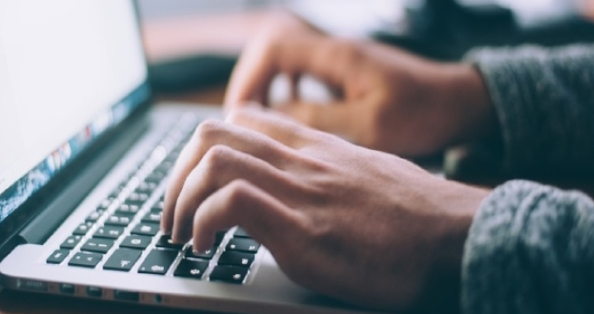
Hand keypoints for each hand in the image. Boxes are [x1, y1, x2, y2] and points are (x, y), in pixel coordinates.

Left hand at [162, 108, 489, 311]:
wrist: (459, 237)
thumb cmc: (419, 215)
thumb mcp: (369, 174)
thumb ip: (328, 172)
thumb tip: (303, 187)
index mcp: (316, 149)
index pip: (244, 120)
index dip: (205, 149)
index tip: (195, 181)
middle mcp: (302, 162)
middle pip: (213, 134)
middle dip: (177, 175)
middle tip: (173, 213)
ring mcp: (301, 193)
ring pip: (214, 160)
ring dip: (180, 199)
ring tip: (182, 233)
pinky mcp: (304, 232)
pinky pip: (233, 202)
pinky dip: (204, 221)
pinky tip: (205, 247)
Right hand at [225, 14, 496, 156]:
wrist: (461, 103)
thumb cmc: (423, 113)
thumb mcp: (369, 124)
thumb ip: (319, 119)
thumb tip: (273, 117)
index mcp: (337, 56)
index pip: (273, 49)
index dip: (248, 78)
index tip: (239, 112)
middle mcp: (334, 50)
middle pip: (272, 50)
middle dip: (251, 82)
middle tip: (243, 119)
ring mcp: (341, 60)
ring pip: (286, 61)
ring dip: (268, 86)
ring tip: (260, 119)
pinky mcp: (348, 73)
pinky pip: (304, 73)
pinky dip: (288, 90)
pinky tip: (291, 115)